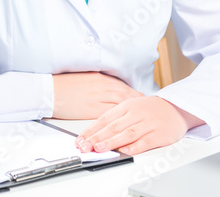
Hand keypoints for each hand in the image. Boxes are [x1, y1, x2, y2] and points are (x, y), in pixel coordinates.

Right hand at [52, 72, 143, 118]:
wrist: (51, 90)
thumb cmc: (65, 83)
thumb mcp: (86, 77)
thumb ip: (100, 81)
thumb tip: (112, 86)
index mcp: (100, 78)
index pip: (123, 86)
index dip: (133, 94)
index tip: (139, 99)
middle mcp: (101, 87)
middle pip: (125, 96)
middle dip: (136, 104)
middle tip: (144, 110)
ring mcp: (97, 99)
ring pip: (119, 106)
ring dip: (130, 112)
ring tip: (138, 118)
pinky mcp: (91, 110)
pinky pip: (108, 116)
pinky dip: (117, 120)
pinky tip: (122, 125)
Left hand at [75, 96, 204, 154]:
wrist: (176, 108)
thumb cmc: (149, 109)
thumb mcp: (131, 107)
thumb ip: (116, 119)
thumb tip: (96, 132)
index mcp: (126, 106)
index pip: (105, 119)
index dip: (92, 130)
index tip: (81, 139)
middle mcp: (135, 114)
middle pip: (113, 127)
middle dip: (97, 137)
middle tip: (85, 146)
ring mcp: (147, 124)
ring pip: (127, 133)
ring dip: (112, 142)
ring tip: (99, 148)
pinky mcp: (159, 134)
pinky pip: (145, 142)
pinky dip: (134, 147)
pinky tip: (125, 151)